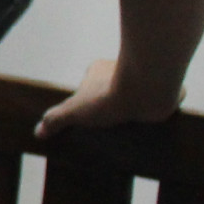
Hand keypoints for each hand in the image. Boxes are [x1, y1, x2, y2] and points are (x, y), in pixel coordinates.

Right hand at [37, 57, 176, 138]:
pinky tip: (156, 126)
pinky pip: (159, 100)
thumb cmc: (109, 96)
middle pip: (114, 92)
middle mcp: (122, 69)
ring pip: (138, 97)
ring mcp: (144, 78)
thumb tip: (38, 132)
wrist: (148, 90)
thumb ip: (56, 120)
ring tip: (134, 133)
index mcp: (99, 69)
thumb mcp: (75, 111)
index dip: (90, 105)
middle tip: (112, 131)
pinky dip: (157, 111)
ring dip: (137, 111)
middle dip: (114, 108)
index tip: (92, 123)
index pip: (91, 87)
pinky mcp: (165, 87)